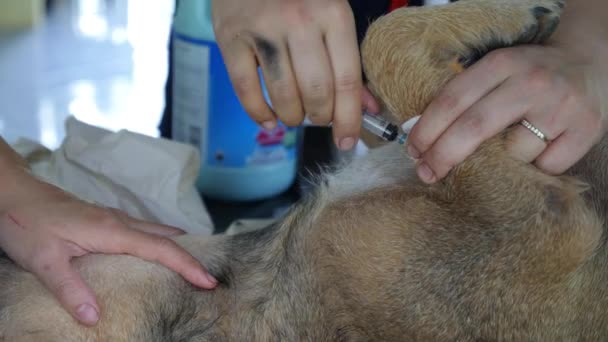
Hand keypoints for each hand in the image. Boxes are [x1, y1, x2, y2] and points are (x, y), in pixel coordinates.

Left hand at [0, 169, 216, 325]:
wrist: (12, 192)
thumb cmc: (27, 223)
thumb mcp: (44, 261)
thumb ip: (70, 290)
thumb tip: (94, 318)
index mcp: (111, 231)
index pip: (160, 248)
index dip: (187, 265)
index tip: (209, 281)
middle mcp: (119, 221)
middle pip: (166, 236)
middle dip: (191, 255)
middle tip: (209, 277)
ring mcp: (113, 217)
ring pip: (156, 230)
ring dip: (177, 246)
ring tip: (191, 265)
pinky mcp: (104, 218)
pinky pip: (144, 229)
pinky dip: (161, 241)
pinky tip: (157, 251)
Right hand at [212, 0, 370, 149]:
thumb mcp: (331, 16)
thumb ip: (348, 61)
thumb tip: (366, 108)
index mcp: (333, 14)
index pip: (346, 80)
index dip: (349, 118)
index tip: (347, 140)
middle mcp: (299, 21)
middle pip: (316, 91)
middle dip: (320, 117)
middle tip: (318, 118)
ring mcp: (263, 29)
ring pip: (283, 95)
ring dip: (292, 117)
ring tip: (295, 115)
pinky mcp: (231, 38)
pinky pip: (246, 90)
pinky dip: (259, 113)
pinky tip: (269, 119)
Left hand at [406, 45, 605, 182]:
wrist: (589, 63)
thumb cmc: (528, 75)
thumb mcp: (495, 72)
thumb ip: (463, 98)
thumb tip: (419, 139)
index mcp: (501, 64)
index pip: (453, 100)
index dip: (427, 130)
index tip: (413, 151)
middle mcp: (531, 83)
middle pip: (474, 128)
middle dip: (443, 156)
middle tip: (426, 174)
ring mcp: (561, 107)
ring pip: (513, 155)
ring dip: (499, 164)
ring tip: (503, 153)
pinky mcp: (587, 130)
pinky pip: (545, 167)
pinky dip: (534, 168)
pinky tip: (538, 151)